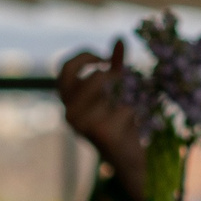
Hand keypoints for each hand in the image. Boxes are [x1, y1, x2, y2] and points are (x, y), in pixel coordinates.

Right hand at [55, 44, 148, 197]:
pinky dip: (136, 110)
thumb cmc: (123, 124)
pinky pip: (124, 106)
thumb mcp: (118, 91)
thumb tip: (119, 39)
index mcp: (69, 101)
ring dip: (128, 95)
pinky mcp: (99, 133)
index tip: (105, 57)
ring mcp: (82, 125)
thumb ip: (116, 66)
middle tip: (129, 87)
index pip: (65, 69)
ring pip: (110, 91)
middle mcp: (69, 113)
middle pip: (94, 78)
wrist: (131, 161)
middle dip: (116, 78)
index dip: (85, 57)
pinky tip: (136, 124)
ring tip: (134, 107)